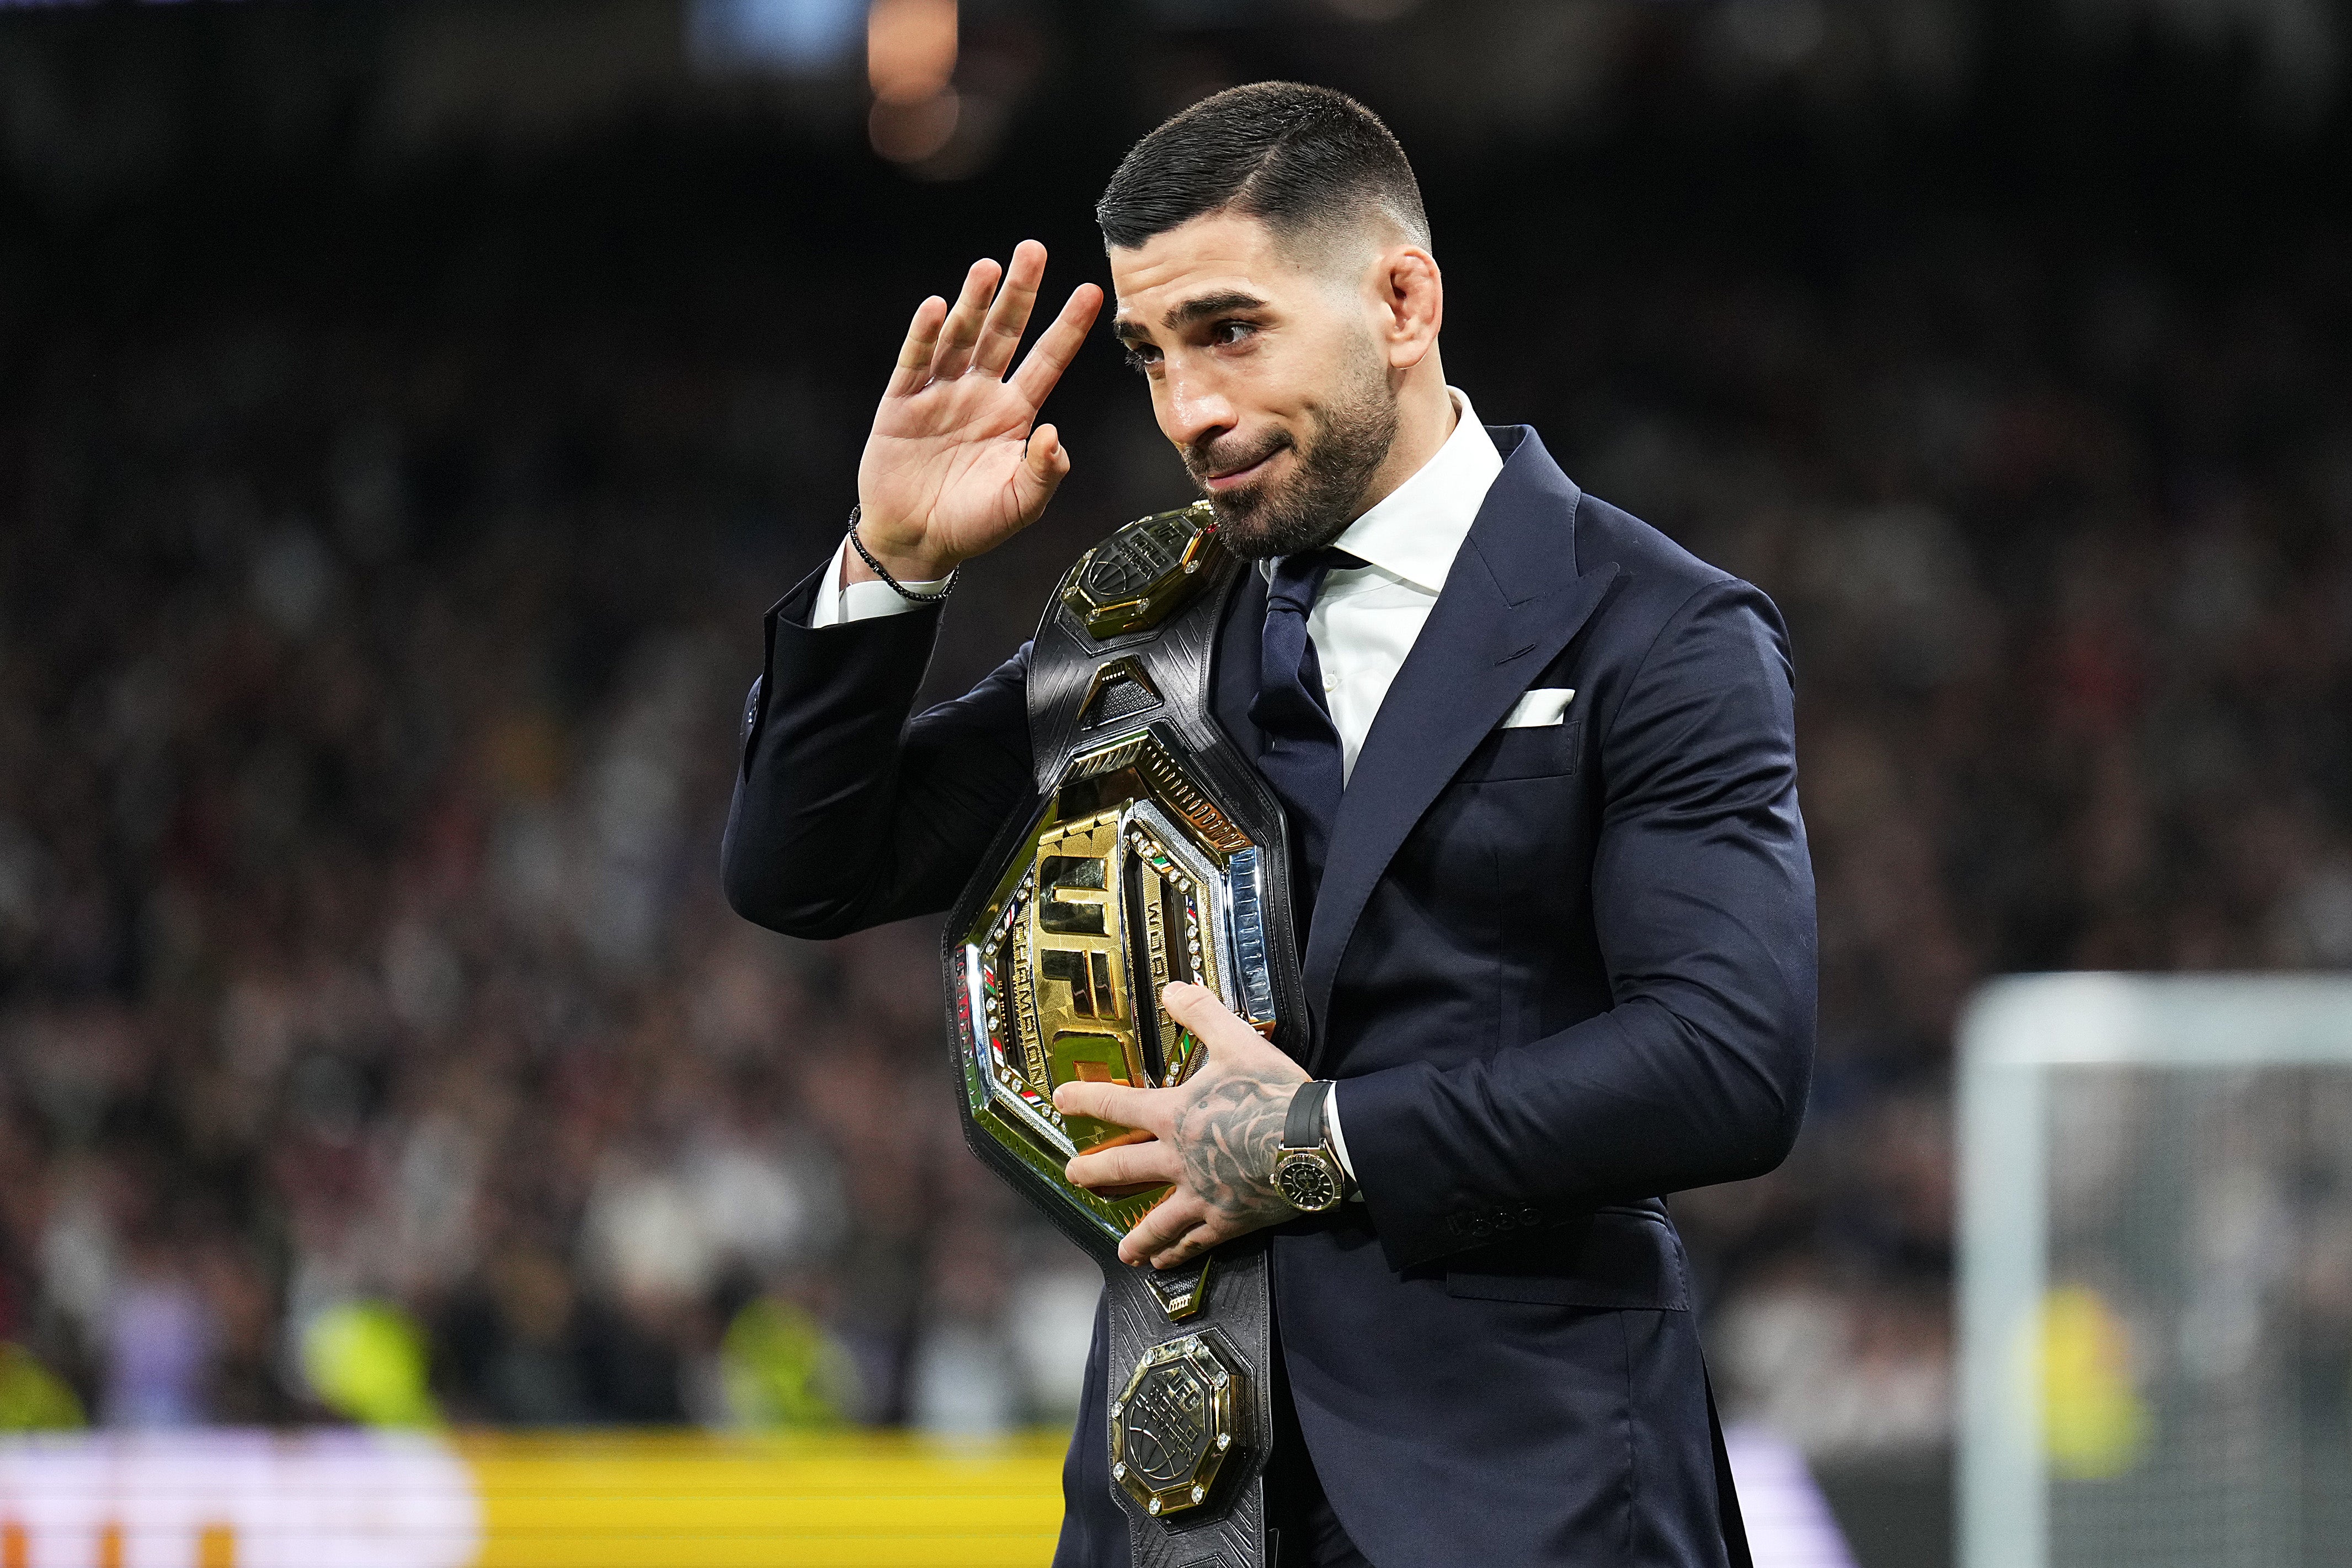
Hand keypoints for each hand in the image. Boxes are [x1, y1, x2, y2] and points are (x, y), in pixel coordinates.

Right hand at [853, 240, 1103, 582]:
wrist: (917, 541)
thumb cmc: (974, 524)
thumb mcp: (1022, 503)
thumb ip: (1045, 472)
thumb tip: (1056, 436)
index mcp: (1014, 413)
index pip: (1047, 360)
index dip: (1067, 327)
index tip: (1091, 291)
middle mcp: (980, 393)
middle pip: (1004, 332)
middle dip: (1020, 292)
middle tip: (1033, 250)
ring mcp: (941, 393)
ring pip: (961, 336)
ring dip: (973, 302)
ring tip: (988, 268)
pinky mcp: (903, 402)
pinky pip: (916, 361)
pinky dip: (925, 334)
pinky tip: (936, 306)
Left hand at [1053, 982, 1310, 1269]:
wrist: (1315, 1141)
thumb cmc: (1275, 1091)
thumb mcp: (1237, 1042)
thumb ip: (1202, 1015)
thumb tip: (1171, 988)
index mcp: (1174, 1115)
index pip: (1117, 1105)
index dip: (1086, 1100)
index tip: (1060, 1101)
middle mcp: (1178, 1159)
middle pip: (1124, 1169)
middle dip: (1094, 1172)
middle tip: (1073, 1175)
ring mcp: (1201, 1194)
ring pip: (1157, 1221)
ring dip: (1136, 1236)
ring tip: (1122, 1251)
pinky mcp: (1228, 1220)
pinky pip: (1195, 1241)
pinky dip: (1178, 1253)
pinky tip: (1166, 1262)